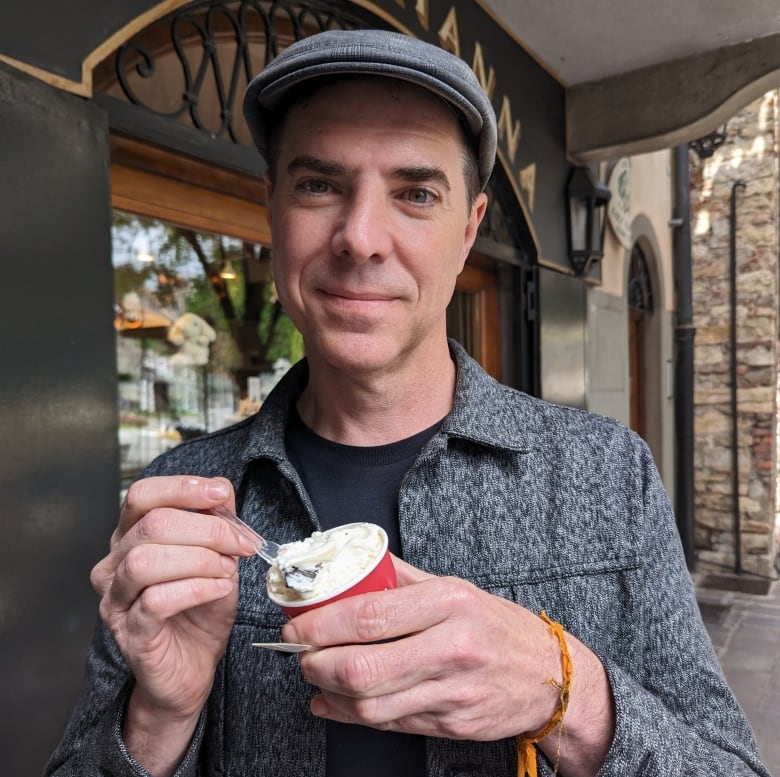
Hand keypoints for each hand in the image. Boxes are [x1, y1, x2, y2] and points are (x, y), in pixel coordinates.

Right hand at [90, 476, 255, 773]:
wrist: (191, 668)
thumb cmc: (200, 610)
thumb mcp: (217, 557)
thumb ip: (216, 523)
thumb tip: (221, 491)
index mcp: (132, 537)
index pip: (142, 495)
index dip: (182, 488)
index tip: (220, 494)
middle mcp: (115, 564)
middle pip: (152, 524)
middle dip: (208, 529)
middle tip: (242, 544)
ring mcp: (117, 599)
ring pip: (146, 560)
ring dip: (200, 559)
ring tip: (228, 569)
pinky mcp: (130, 632)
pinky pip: (156, 600)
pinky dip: (196, 588)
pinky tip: (219, 589)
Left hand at [284, 558, 613, 775]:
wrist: (550, 675)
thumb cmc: (497, 625)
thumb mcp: (455, 587)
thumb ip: (402, 578)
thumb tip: (352, 567)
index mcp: (449, 603)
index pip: (369, 616)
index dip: (321, 624)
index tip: (296, 625)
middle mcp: (452, 647)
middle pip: (363, 668)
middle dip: (316, 663)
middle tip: (300, 653)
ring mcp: (453, 692)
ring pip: (371, 705)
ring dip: (329, 692)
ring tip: (314, 674)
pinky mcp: (453, 725)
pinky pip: (390, 725)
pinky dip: (350, 715)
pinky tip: (333, 703)